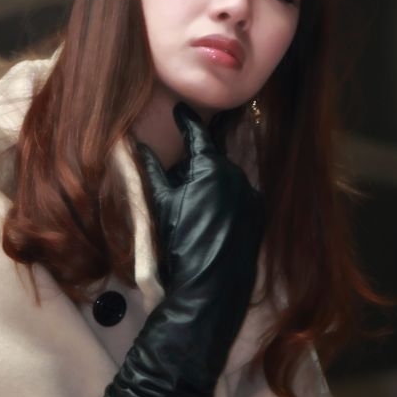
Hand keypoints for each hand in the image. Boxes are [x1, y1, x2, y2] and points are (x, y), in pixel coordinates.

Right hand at [137, 103, 263, 303]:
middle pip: (212, 158)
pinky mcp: (259, 215)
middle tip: (175, 176)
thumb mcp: (161, 203)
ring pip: (226, 178)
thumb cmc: (179, 241)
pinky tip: (208, 218)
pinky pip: (239, 197)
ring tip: (191, 203)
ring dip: (209, 181)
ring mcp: (251, 195)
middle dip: (194, 162)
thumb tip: (137, 145)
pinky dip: (224, 199)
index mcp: (211, 167)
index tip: (180, 109)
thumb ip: (152, 170)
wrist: (209, 287)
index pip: (198, 134)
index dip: (187, 120)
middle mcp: (237, 175)